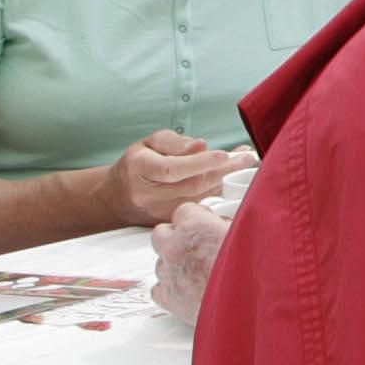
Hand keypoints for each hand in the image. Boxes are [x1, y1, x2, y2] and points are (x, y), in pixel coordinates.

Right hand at [107, 132, 237, 230]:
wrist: (117, 198)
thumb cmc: (137, 164)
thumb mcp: (149, 143)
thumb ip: (174, 142)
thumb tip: (201, 145)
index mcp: (140, 169)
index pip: (172, 169)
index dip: (200, 163)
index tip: (224, 154)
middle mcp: (148, 194)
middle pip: (191, 184)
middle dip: (224, 170)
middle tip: (247, 158)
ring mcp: (158, 212)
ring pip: (200, 197)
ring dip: (226, 181)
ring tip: (245, 165)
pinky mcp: (169, 222)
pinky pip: (199, 207)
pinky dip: (218, 193)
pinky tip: (232, 181)